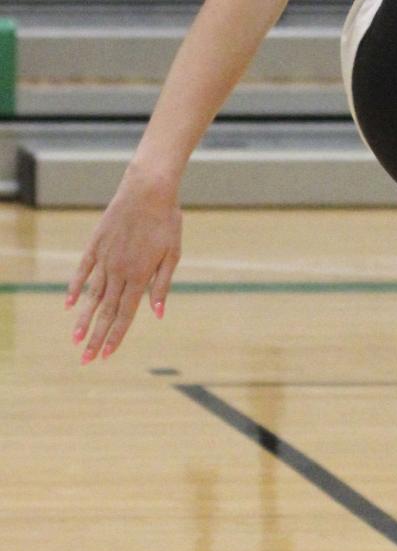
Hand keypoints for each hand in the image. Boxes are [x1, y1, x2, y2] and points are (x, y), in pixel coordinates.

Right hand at [66, 165, 181, 362]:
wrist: (148, 190)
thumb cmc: (167, 221)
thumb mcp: (173, 254)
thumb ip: (162, 286)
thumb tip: (157, 314)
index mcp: (139, 276)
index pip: (125, 314)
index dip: (116, 336)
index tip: (106, 355)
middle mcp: (119, 271)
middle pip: (106, 311)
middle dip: (95, 337)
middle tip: (86, 359)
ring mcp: (105, 258)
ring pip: (92, 295)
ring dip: (83, 319)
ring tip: (74, 339)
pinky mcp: (96, 244)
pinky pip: (83, 271)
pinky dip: (76, 288)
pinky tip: (69, 304)